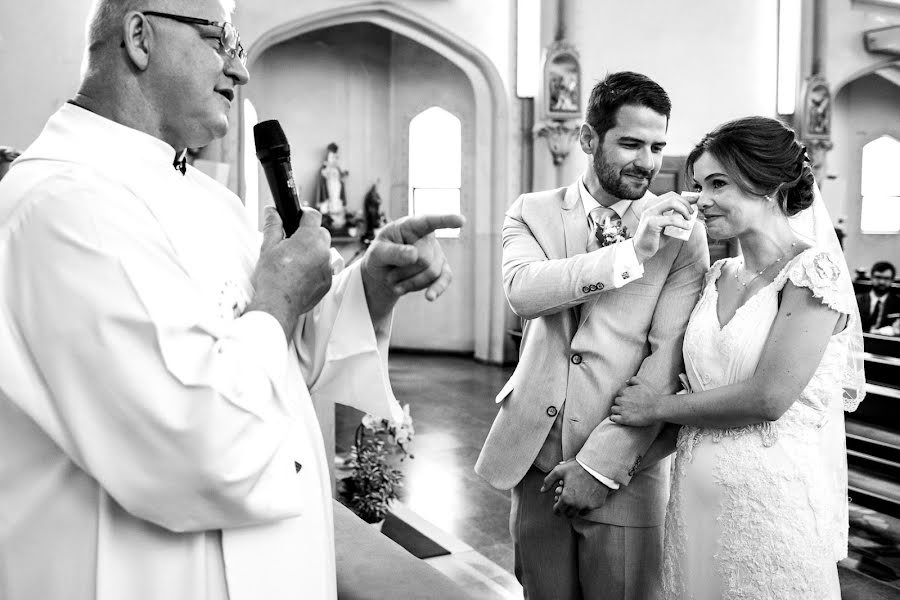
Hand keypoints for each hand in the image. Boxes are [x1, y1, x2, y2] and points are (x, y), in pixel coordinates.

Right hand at [248, 207, 332, 339]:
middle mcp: (323, 251)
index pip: (313, 215)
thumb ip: (272, 226)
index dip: (304, 214)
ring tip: (295, 261)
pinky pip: (325, 268)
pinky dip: (316, 268)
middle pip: (321, 233)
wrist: (278, 303)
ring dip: (313, 252)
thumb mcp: (268, 247)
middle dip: (309, 234)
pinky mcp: (328, 281)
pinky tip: (300, 274)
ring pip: (324, 251)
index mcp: (309, 238)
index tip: (298, 217)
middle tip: (293, 242)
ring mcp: (327, 267)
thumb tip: (272, 211)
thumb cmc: (272, 276)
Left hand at [360, 214, 464, 318]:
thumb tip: (414, 255)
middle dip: (405, 271)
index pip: (429, 222)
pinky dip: (436, 289)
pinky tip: (429, 297)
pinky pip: (444, 280)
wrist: (384, 272)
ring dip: (410, 282)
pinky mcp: (442, 270)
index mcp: (412, 226)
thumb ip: (392, 252)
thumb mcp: (376, 253)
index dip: (446, 221)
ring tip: (395, 281)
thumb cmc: (380, 256)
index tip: (461, 220)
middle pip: (424, 259)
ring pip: (431, 272)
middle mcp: (428, 237)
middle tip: (389, 275)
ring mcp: (437, 253)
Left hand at [540, 459, 610, 517]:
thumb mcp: (559, 471)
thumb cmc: (578, 467)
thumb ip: (548, 481)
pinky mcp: (597, 504)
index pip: (558, 510)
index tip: (557, 505)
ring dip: (574, 509)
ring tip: (574, 500)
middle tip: (565, 502)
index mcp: (567, 498)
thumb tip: (542, 490)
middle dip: (565, 509)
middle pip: (568, 514)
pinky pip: (588, 509)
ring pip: (578, 513)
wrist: (598, 466)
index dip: (556, 509)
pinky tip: (583, 498)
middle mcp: (577, 505)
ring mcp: (588, 506)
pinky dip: (585, 506)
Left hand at [610, 377, 662, 425]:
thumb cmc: (652, 396)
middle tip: (628, 407)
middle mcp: (622, 400)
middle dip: (621, 403)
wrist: (658, 408)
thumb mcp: (643, 384)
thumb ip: (633, 380)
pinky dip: (614, 418)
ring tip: (625, 413)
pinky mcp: (624, 419)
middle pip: (616, 401)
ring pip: (613, 409)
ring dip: (617, 411)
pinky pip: (613, 418)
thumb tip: (626, 382)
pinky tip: (619, 418)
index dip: (624, 397)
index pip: (619, 393)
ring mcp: (622, 410)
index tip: (630, 401)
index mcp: (625, 391)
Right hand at [632, 192, 695, 262]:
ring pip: (672, 203)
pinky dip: (682, 223)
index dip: (685, 197)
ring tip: (689, 219)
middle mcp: (649, 206)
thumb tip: (692, 209)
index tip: (696, 200)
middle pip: (673, 197)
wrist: (642, 250)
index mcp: (652, 204)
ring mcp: (649, 213)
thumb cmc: (655, 237)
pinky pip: (671, 219)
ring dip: (684, 210)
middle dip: (686, 203)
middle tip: (692, 213)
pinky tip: (687, 227)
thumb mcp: (667, 223)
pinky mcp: (651, 222)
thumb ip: (675, 215)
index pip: (671, 195)